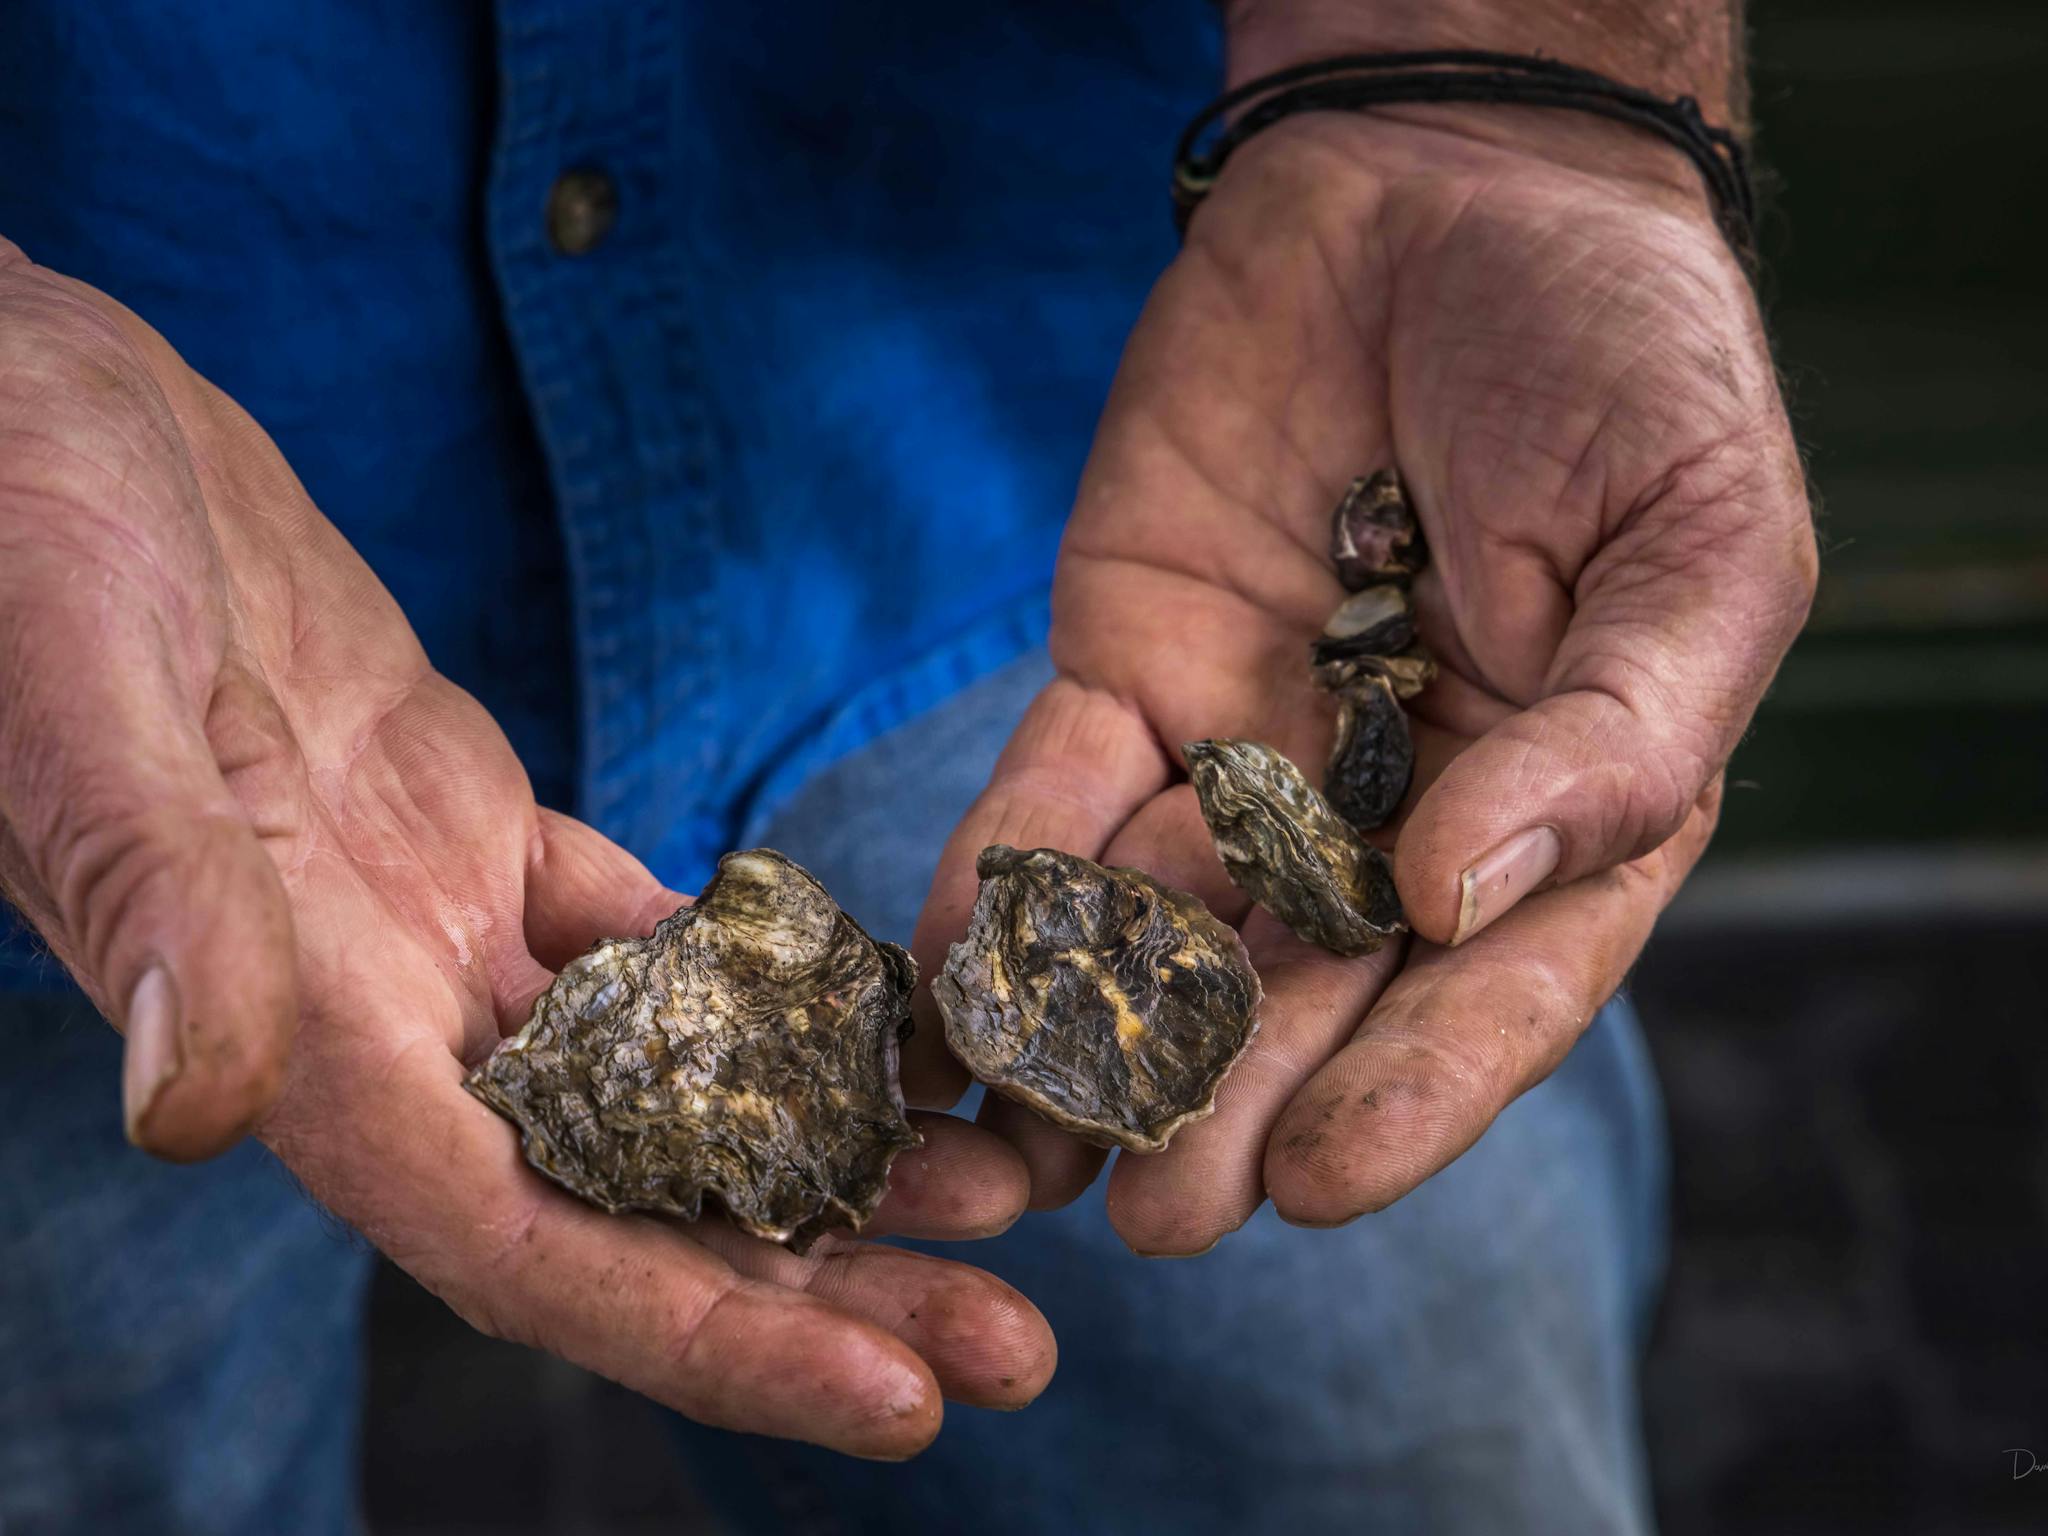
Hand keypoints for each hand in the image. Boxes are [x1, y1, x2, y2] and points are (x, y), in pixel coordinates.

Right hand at [0, 245, 1052, 1455]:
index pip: (519, 1241)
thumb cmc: (19, 526)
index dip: (703, 1336)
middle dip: (817, 1289)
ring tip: (989, 1192)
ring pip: (656, 1090)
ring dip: (817, 1154)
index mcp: (292, 1022)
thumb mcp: (80, 689)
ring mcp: (431, 928)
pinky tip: (875, 1021)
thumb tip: (198, 1107)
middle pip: (626, 1204)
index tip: (893, 1401)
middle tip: (1013, 1347)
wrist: (39, 422)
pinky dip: (761, 987)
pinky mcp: (469, 833)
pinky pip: (641, 941)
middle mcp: (376, 1012)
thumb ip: (153, 893)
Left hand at [907, 110, 1813, 1251]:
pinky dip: (1008, 878)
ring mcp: (1248, 749)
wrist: (1446, 185)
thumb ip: (1611, 739)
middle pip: (1305, 985)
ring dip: (1092, 1030)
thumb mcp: (1692, 548)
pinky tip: (959, 961)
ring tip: (1025, 1142)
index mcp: (1556, 810)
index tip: (1320, 1185)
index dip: (1411, 1091)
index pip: (1486, 987)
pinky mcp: (1125, 671)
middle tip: (1161, 1213)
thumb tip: (1457, 897)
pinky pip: (1057, 795)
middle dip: (1229, 1099)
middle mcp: (1393, 810)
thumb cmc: (1618, 366)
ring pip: (1165, 922)